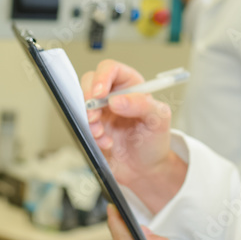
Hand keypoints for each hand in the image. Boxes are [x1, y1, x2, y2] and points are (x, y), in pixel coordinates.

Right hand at [81, 60, 184, 211]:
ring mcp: (102, 111)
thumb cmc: (155, 141)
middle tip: (94, 115)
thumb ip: (142, 105)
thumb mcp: (158, 119)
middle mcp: (114, 95)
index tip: (100, 94)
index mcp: (131, 86)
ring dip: (90, 119)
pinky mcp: (93, 127)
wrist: (146, 170)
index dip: (102, 77)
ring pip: (82, 102)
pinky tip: (106, 143)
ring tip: (103, 134)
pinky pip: (82, 124)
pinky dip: (91, 134)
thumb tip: (116, 100)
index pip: (111, 69)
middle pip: (90, 81)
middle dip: (89, 98)